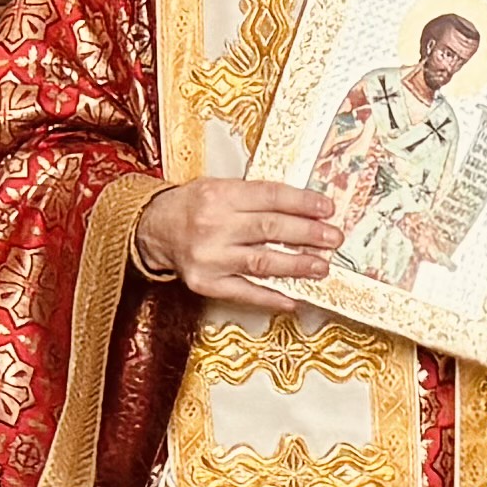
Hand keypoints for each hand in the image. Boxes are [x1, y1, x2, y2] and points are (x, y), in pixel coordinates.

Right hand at [139, 176, 341, 305]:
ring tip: (321, 267)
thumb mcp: (219, 187)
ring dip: (296, 265)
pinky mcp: (205, 283)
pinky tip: (293, 299)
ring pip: (262, 262)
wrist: (153, 230)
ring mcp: (209, 257)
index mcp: (219, 195)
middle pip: (270, 228)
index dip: (302, 203)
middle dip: (308, 234)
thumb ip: (255, 197)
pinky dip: (270, 297)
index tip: (327, 209)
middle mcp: (214, 225)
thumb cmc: (192, 206)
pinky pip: (244, 292)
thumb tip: (304, 210)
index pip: (270, 197)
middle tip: (333, 238)